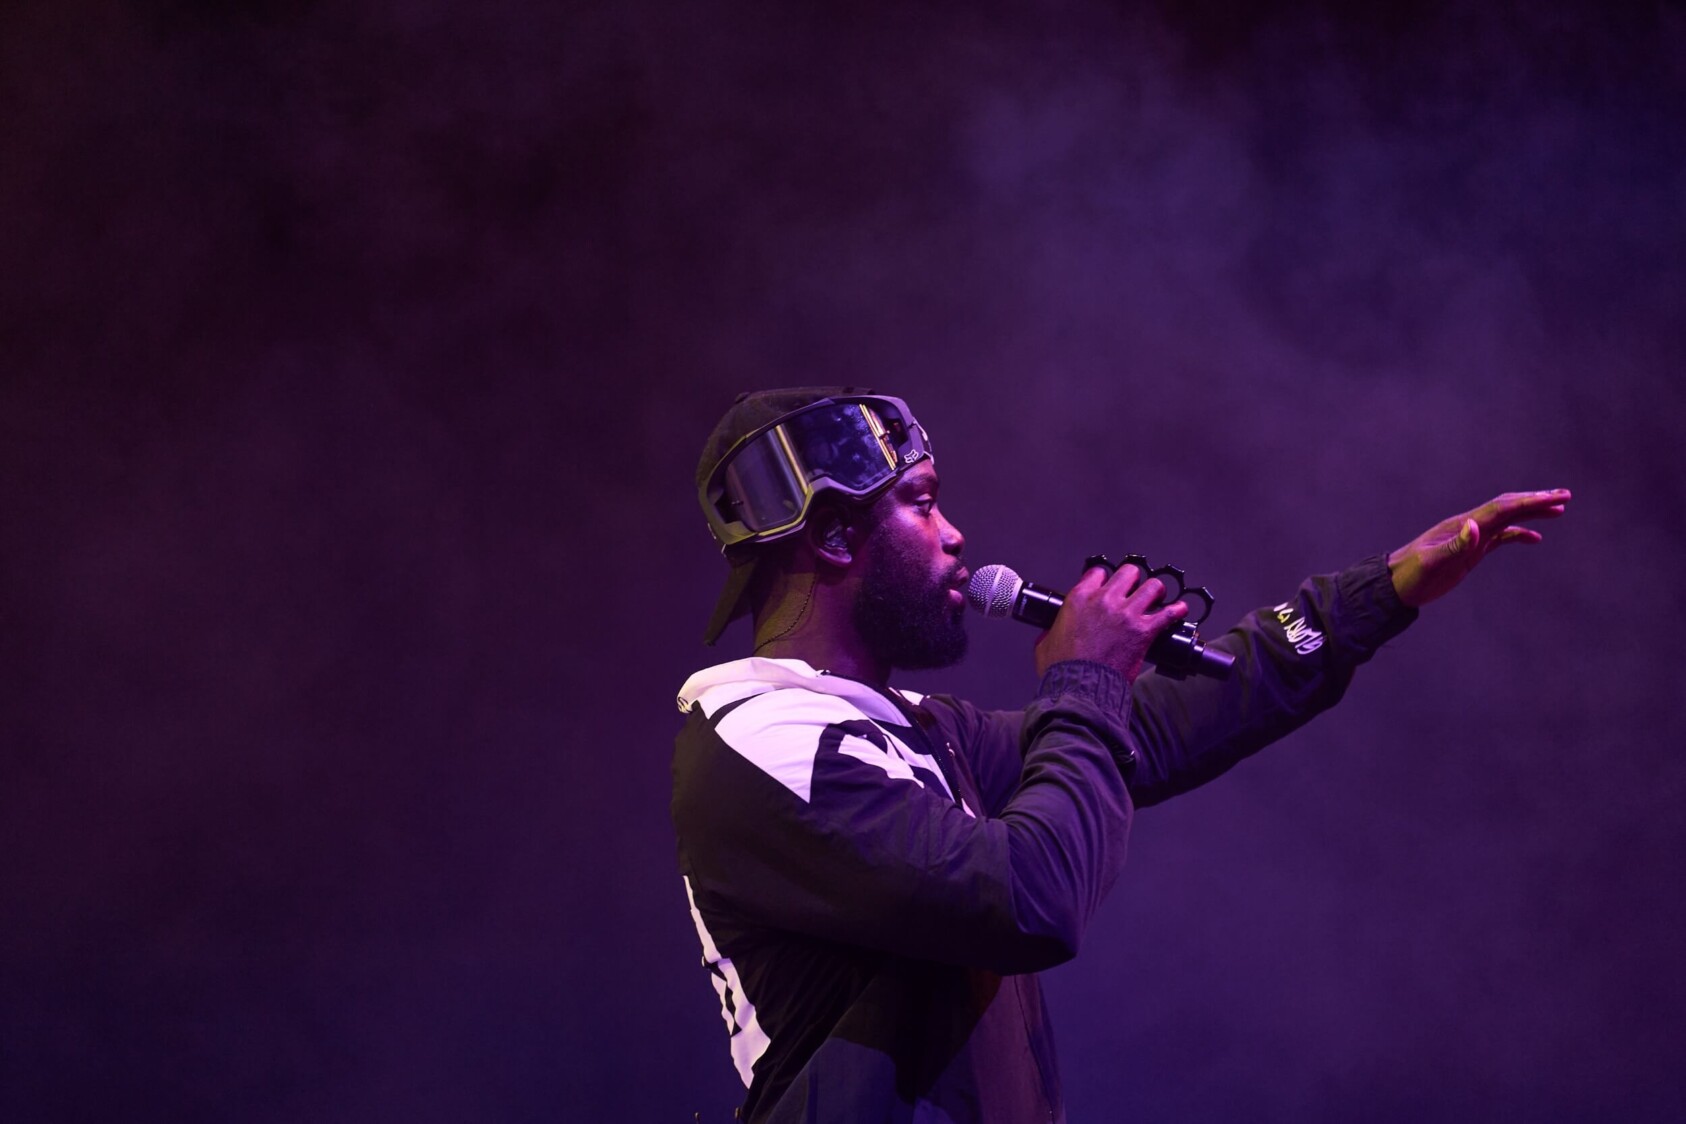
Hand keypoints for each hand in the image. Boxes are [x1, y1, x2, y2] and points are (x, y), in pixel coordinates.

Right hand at [1034, 563, 1188, 682]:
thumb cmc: (1063, 669)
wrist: (1080, 688)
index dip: (1104, 578)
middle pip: (1129, 572)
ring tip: (1156, 598)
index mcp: (1079, 599)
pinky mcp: (1143, 631)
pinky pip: (1168, 613)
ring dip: (1156, 591)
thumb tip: (1049, 632)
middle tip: (1134, 590)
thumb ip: (1050, 631)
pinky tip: (1180, 610)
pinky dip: (1177, 610)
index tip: (1107, 585)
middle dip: (1133, 580)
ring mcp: (1126, 614)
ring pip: (1153, 586)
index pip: (1098, 572)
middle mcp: (1104, 600)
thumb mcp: (1045, 644)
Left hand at [1387, 489, 1571, 607]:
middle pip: (1508, 507)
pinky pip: (1500, 538)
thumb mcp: (1432, 563)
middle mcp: (1469, 527)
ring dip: (1532, 513)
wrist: (1394, 585)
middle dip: (1536, 500)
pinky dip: (1519, 534)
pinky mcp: (1470, 552)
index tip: (1556, 498)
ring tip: (1559, 510)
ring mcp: (1471, 538)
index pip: (1502, 508)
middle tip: (1565, 496)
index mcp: (1463, 525)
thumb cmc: (1411, 574)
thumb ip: (1455, 546)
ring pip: (1507, 520)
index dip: (1530, 501)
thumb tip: (1475, 526)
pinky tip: (1535, 538)